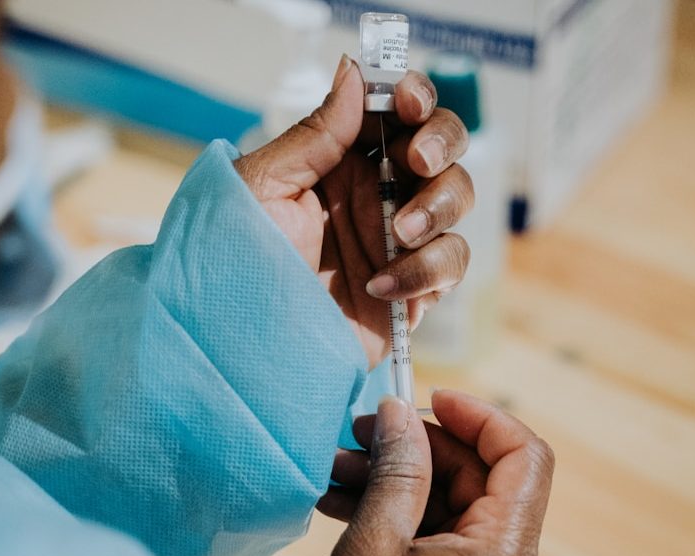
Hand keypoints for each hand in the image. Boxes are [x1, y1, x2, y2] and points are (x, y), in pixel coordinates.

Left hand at [234, 56, 472, 367]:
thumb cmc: (235, 262)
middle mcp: (376, 197)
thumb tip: (354, 73)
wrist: (244, 343)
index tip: (408, 104)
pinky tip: (381, 289)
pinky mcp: (413, 289)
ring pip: (458, 204)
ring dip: (438, 211)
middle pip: (443, 150)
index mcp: (341, 163)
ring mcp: (398, 244)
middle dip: (442, 145)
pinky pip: (450, 266)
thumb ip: (315, 134)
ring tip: (398, 235)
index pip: (397, 115)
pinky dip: (426, 273)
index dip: (416, 98)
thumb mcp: (263, 188)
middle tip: (417, 161)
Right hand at [303, 390, 553, 555]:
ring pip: (448, 499)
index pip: (522, 454)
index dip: (480, 415)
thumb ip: (396, 470)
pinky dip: (396, 510)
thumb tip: (400, 412)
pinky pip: (435, 529)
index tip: (430, 397)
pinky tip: (344, 502)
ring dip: (396, 477)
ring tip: (338, 469)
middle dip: (417, 445)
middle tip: (361, 433)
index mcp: (503, 549)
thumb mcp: (374, 545)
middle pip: (476, 473)